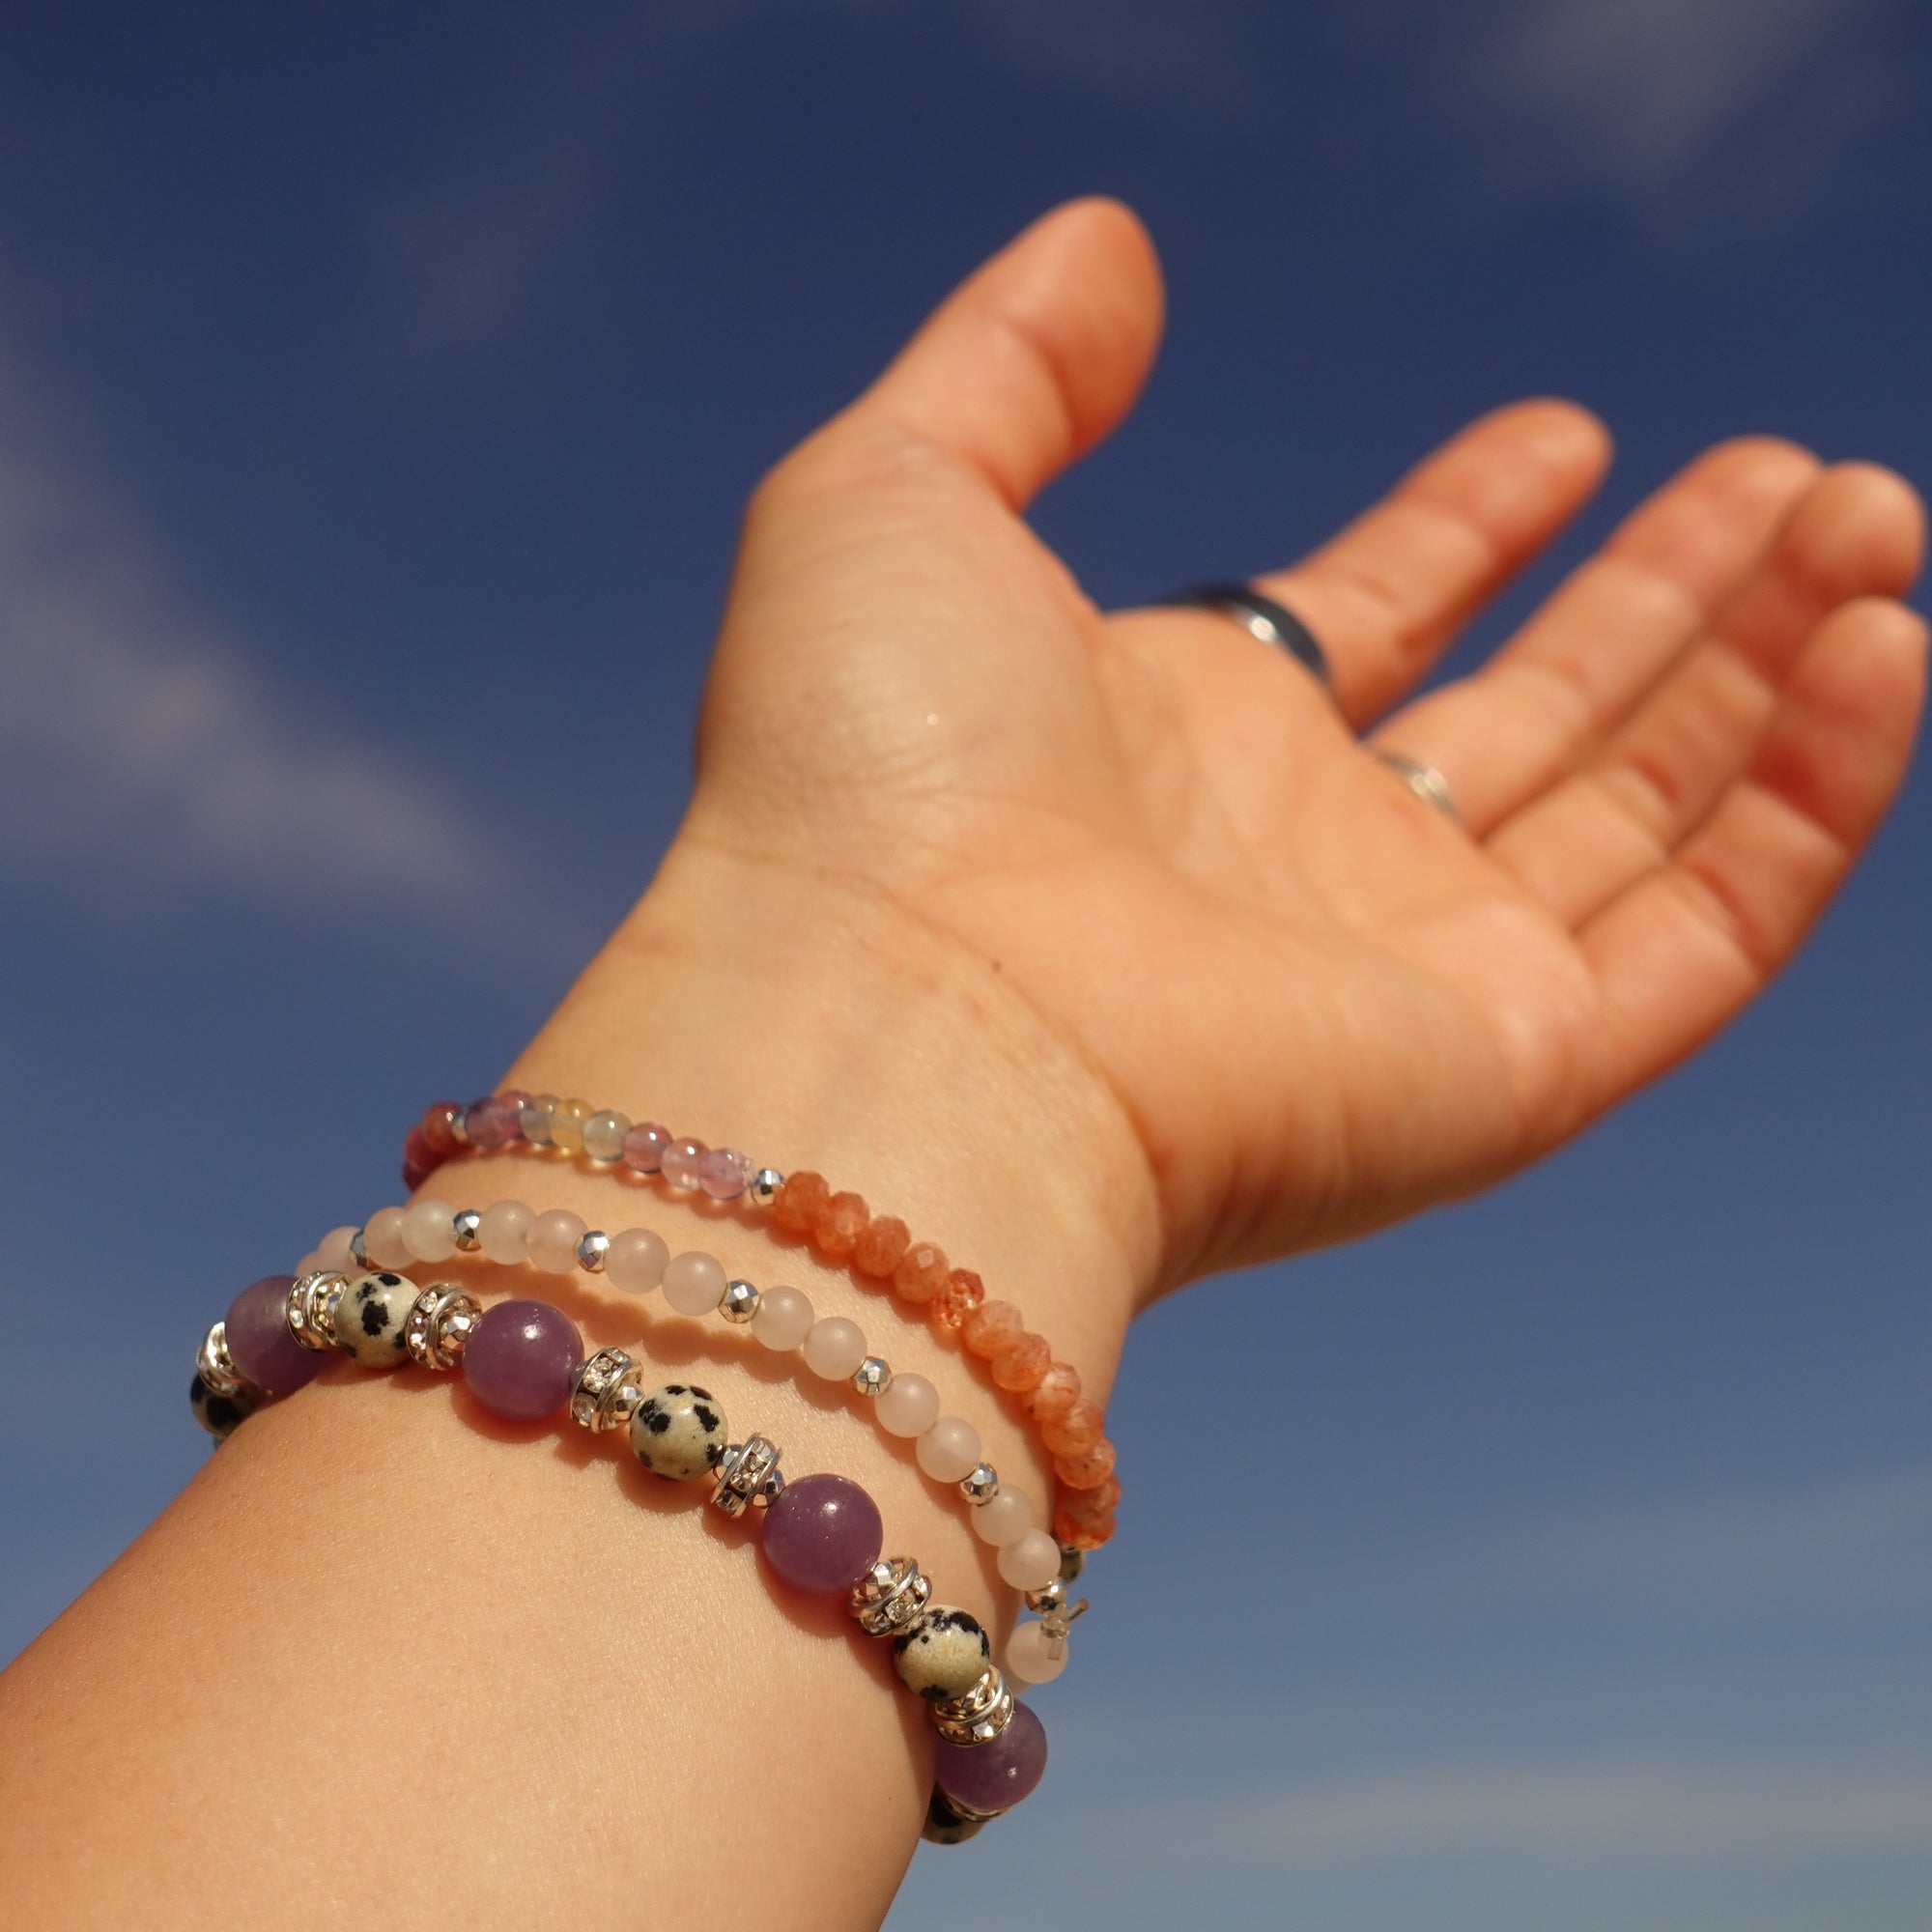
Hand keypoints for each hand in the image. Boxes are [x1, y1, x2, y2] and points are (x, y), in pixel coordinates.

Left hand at [681, 197, 1924, 1292]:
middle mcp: (1304, 861)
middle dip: (1666, 586)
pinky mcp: (1506, 1072)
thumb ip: (1007, 363)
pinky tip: (1878, 650)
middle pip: (1535, 711)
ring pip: (1646, 808)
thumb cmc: (862, 772)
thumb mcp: (894, 496)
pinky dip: (1807, 801)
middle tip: (1792, 472)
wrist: (902, 1023)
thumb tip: (1106, 241)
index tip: (1565, 437)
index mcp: (1177, 736)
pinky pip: (1705, 935)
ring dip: (1766, 662)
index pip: (1369, 618)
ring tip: (1865, 516)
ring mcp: (1412, 972)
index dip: (1471, 527)